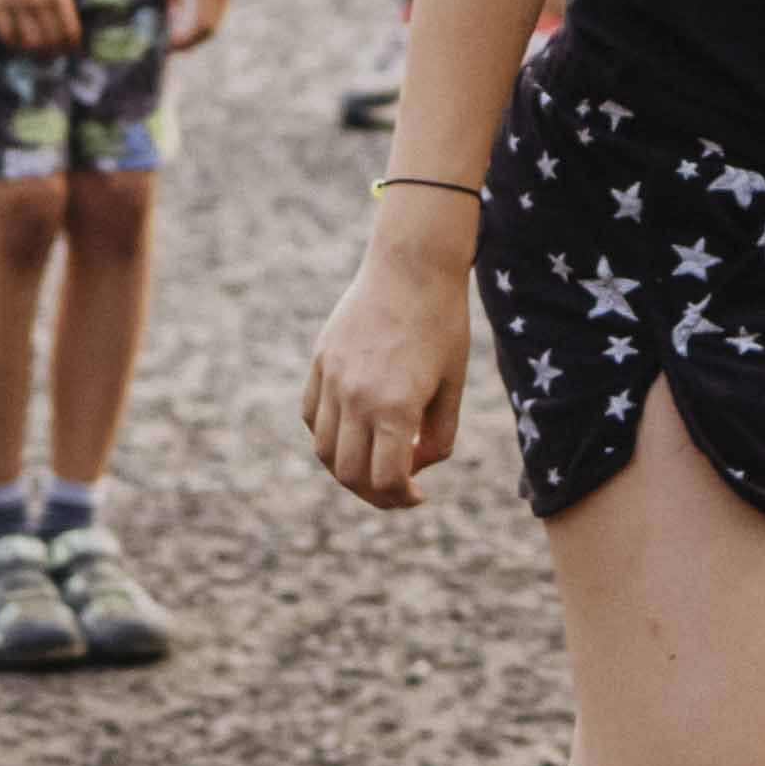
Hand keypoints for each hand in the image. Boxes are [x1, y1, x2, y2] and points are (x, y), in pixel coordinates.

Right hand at [0, 0, 81, 60]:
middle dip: (53, 51)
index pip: (70, 29)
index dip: (70, 44)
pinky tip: (13, 42)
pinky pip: (7, 32)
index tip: (69, 48)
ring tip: (32, 50)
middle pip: (50, 39)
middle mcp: (41, 0)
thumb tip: (56, 16)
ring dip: (32, 50)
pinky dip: (12, 42)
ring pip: (29, 41)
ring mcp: (19, 2)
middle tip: (50, 54)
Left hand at [169, 0, 240, 52]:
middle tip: (170, 46)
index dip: (185, 41)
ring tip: (176, 34)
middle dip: (191, 40)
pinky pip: (217, 7)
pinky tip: (187, 17)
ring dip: (198, 30)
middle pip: (211, 27)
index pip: (202, 27)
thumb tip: (172, 20)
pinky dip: (203, 17)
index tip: (168, 47)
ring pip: (216, 19)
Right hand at [304, 214, 472, 505]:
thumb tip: (413, 468)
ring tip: (373, 462)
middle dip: (374, 493)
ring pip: (323, 449)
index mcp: (397, 407)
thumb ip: (438, 436)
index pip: (385, 480)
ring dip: (346, 468)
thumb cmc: (443, 324)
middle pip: (349, 473)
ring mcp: (332, 379)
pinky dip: (328, 435)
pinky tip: (354, 429)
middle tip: (396, 490)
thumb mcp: (453, 385)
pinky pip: (311, 416)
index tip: (416, 496)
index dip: (400, 499)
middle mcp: (357, 398)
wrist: (412, 266)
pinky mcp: (320, 362)